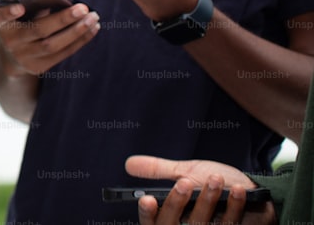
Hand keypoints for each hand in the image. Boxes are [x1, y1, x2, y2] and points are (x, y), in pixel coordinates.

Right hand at [0, 3, 99, 75]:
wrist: (11, 58)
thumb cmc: (18, 25)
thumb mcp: (17, 16)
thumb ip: (30, 7)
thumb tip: (60, 1)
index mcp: (1, 24)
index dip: (9, 13)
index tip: (20, 7)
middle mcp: (9, 41)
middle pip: (38, 30)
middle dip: (62, 19)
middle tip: (83, 8)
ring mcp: (23, 57)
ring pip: (53, 45)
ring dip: (77, 31)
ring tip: (93, 18)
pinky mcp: (37, 68)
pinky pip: (62, 54)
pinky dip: (79, 41)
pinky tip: (92, 29)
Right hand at [126, 155, 274, 224]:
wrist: (254, 191)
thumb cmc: (217, 183)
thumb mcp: (185, 173)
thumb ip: (159, 171)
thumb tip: (128, 164)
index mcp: (172, 218)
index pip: (152, 223)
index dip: (148, 214)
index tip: (148, 198)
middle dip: (177, 203)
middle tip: (184, 182)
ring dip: (208, 200)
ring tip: (216, 179)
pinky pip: (231, 224)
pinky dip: (235, 205)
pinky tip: (238, 190)